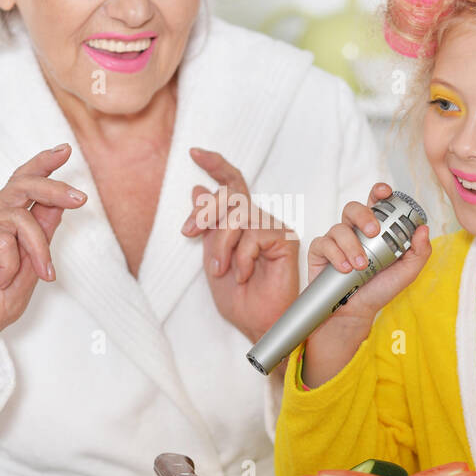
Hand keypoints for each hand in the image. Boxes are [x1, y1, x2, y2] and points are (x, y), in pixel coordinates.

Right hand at [0, 143, 87, 355]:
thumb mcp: (33, 263)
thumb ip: (43, 232)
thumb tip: (59, 203)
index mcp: (3, 218)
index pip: (22, 182)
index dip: (42, 164)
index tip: (65, 150)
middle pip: (25, 185)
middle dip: (56, 189)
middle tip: (82, 199)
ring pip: (22, 219)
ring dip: (37, 251)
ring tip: (38, 274)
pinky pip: (4, 240)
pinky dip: (11, 264)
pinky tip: (0, 278)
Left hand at [181, 147, 298, 343]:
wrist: (256, 323)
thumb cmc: (239, 298)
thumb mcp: (212, 259)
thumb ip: (208, 227)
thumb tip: (198, 189)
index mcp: (240, 222)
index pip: (230, 184)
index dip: (215, 164)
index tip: (193, 152)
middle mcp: (258, 219)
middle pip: (229, 195)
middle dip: (204, 213)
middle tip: (189, 233)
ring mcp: (273, 227)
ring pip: (237, 215)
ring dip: (221, 244)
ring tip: (219, 269)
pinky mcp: (285, 238)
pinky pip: (253, 235)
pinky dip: (241, 256)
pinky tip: (244, 274)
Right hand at [306, 181, 431, 326]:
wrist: (357, 312)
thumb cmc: (380, 289)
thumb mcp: (406, 272)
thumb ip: (419, 252)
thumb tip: (423, 229)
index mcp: (375, 230)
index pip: (376, 204)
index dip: (379, 193)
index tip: (385, 193)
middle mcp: (354, 231)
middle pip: (353, 207)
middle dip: (363, 215)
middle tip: (373, 231)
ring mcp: (336, 240)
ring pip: (339, 227)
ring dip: (352, 246)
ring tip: (361, 265)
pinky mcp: (320, 251)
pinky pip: (324, 243)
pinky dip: (336, 255)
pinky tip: (345, 269)